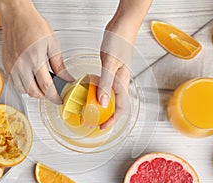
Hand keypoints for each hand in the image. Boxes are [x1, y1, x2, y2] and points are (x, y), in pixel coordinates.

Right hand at [0, 0, 71, 103]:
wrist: (16, 15)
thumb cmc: (33, 25)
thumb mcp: (53, 44)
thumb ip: (59, 64)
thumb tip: (66, 78)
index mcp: (35, 59)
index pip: (46, 86)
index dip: (55, 96)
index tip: (60, 99)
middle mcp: (21, 65)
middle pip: (33, 92)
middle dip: (44, 96)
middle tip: (52, 92)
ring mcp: (12, 65)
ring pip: (22, 90)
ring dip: (33, 92)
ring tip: (41, 85)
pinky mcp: (6, 64)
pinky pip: (14, 83)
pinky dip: (23, 86)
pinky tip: (30, 79)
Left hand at [98, 0, 151, 128]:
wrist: (122, 25)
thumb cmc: (121, 41)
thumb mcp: (111, 64)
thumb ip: (106, 84)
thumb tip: (103, 103)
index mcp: (123, 82)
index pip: (121, 107)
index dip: (113, 119)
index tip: (102, 126)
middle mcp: (120, 81)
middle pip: (115, 103)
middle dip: (105, 114)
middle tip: (93, 119)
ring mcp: (115, 75)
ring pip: (108, 94)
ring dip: (100, 102)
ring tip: (89, 106)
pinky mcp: (109, 68)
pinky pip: (103, 84)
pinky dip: (97, 88)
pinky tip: (89, 87)